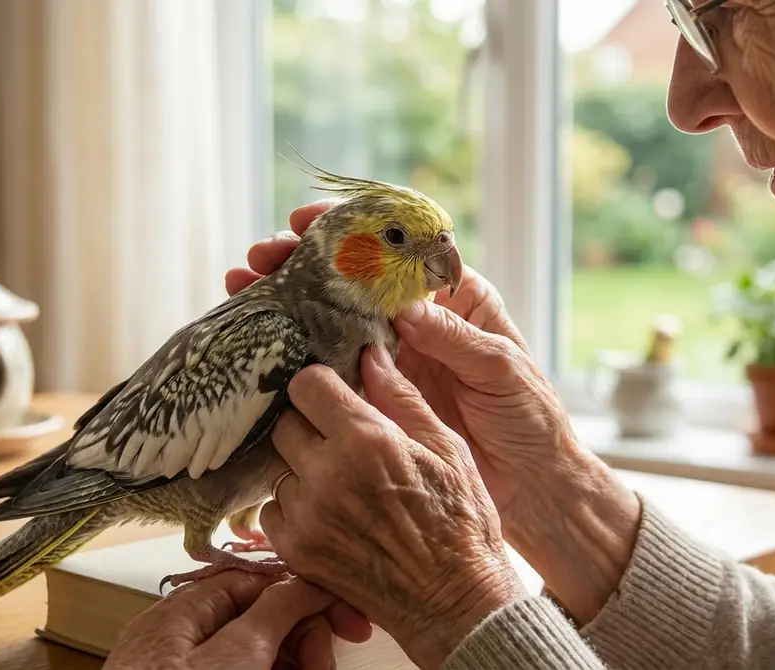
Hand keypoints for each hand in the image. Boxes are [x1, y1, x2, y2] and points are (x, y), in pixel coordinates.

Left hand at [104, 570, 372, 669]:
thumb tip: (305, 581)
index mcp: (183, 612)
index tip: (347, 620)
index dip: (307, 597)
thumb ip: (273, 610)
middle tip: (326, 667)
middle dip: (304, 640)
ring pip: (258, 655)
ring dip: (294, 664)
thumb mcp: (236, 654)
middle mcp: (182, 640)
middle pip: (262, 620)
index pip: (258, 583)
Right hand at [225, 201, 557, 513]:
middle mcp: (417, 320)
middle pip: (354, 278)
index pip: (397, 248)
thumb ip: (455, 337)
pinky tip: (262, 341)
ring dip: (289, 300)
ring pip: (334, 317)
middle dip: (303, 262)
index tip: (307, 222)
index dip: (352, 229)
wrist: (531, 484)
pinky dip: (298, 353)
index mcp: (454, 297)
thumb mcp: (501, 368)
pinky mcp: (379, 396)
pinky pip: (334, 368)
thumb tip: (405, 309)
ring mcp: (394, 358)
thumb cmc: (531, 418)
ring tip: (243, 287)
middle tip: (259, 257)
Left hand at [260, 349, 526, 669]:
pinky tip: (332, 514)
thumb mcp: (447, 448)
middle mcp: (327, 476)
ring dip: (302, 469)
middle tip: (341, 441)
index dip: (321, 386)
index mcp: (367, 441)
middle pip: (285, 424)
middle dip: (310, 425)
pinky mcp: (296, 551)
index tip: (335, 396)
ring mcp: (307, 516)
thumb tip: (371, 354)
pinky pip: (274, 511)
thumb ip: (401, 398)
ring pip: (279, 468)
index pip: (306, 385)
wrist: (456, 601)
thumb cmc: (462, 523)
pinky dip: (296, 508)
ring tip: (342, 484)